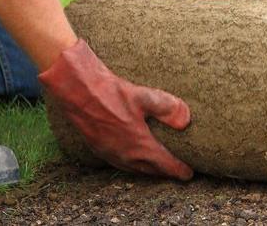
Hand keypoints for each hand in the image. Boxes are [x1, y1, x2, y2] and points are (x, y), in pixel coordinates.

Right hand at [39, 40, 192, 179]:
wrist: (78, 92)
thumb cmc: (111, 93)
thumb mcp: (145, 96)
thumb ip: (168, 108)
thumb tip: (186, 120)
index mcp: (140, 146)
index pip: (165, 164)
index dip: (179, 170)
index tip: (189, 174)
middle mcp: (126, 155)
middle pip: (151, 170)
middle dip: (165, 173)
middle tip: (177, 173)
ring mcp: (111, 154)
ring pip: (135, 169)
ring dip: (148, 170)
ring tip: (158, 168)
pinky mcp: (99, 149)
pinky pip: (120, 164)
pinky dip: (132, 165)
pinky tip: (133, 159)